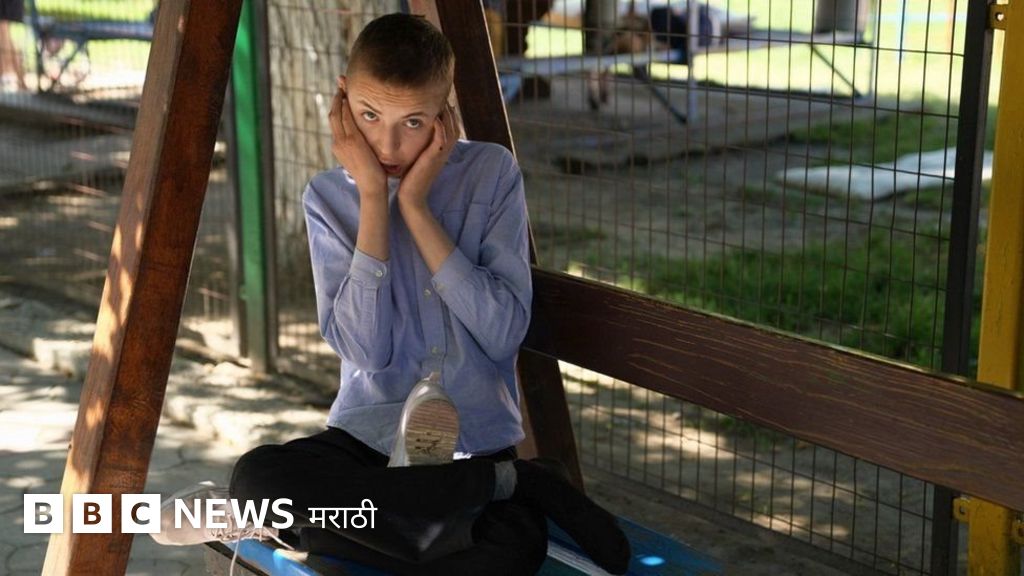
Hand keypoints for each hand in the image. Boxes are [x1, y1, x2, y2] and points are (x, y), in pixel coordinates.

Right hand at [329, 79, 385, 194]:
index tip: (342, 92)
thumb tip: (367, 142)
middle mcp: (337, 142)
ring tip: (344, 83)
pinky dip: (346, 105)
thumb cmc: (373, 176)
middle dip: (336, 96)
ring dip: (340, 96)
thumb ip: (362, 148)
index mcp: (339, 146)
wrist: (372, 187)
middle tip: (341, 82)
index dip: (337, 105)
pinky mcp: (351, 140)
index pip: (336, 121)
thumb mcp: (364, 159)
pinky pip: (346, 117)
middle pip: (333, 113)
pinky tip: (350, 94)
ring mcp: (342, 141)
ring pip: (337, 113)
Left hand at [397, 102, 458, 210]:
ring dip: (447, 114)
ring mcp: (440, 154)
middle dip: (449, 108)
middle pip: (453, 124)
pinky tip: (437, 117)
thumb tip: (406, 130)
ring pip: (451, 130)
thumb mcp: (414, 156)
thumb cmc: (409, 178)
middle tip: (445, 93)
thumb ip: (415, 143)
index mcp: (439, 149)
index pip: (448, 125)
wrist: (410, 197)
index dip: (447, 111)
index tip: (439, 96)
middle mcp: (443, 150)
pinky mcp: (435, 158)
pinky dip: (441, 128)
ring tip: (443, 100)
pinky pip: (442, 140)